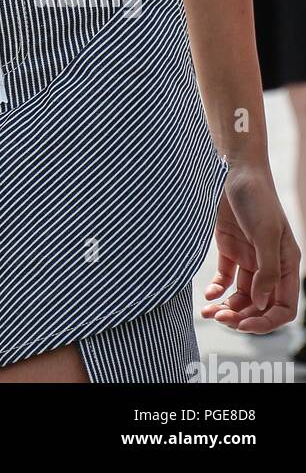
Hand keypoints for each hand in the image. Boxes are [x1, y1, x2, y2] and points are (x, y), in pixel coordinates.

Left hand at [202, 161, 300, 332]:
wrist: (233, 169)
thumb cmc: (256, 197)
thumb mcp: (265, 233)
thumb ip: (266, 270)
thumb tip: (260, 304)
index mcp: (286, 265)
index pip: (284, 307)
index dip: (267, 321)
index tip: (244, 325)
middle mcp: (269, 266)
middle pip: (260, 306)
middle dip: (243, 317)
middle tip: (222, 319)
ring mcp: (249, 259)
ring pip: (241, 296)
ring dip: (228, 307)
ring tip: (210, 312)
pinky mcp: (229, 250)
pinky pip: (226, 279)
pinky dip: (218, 290)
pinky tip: (208, 295)